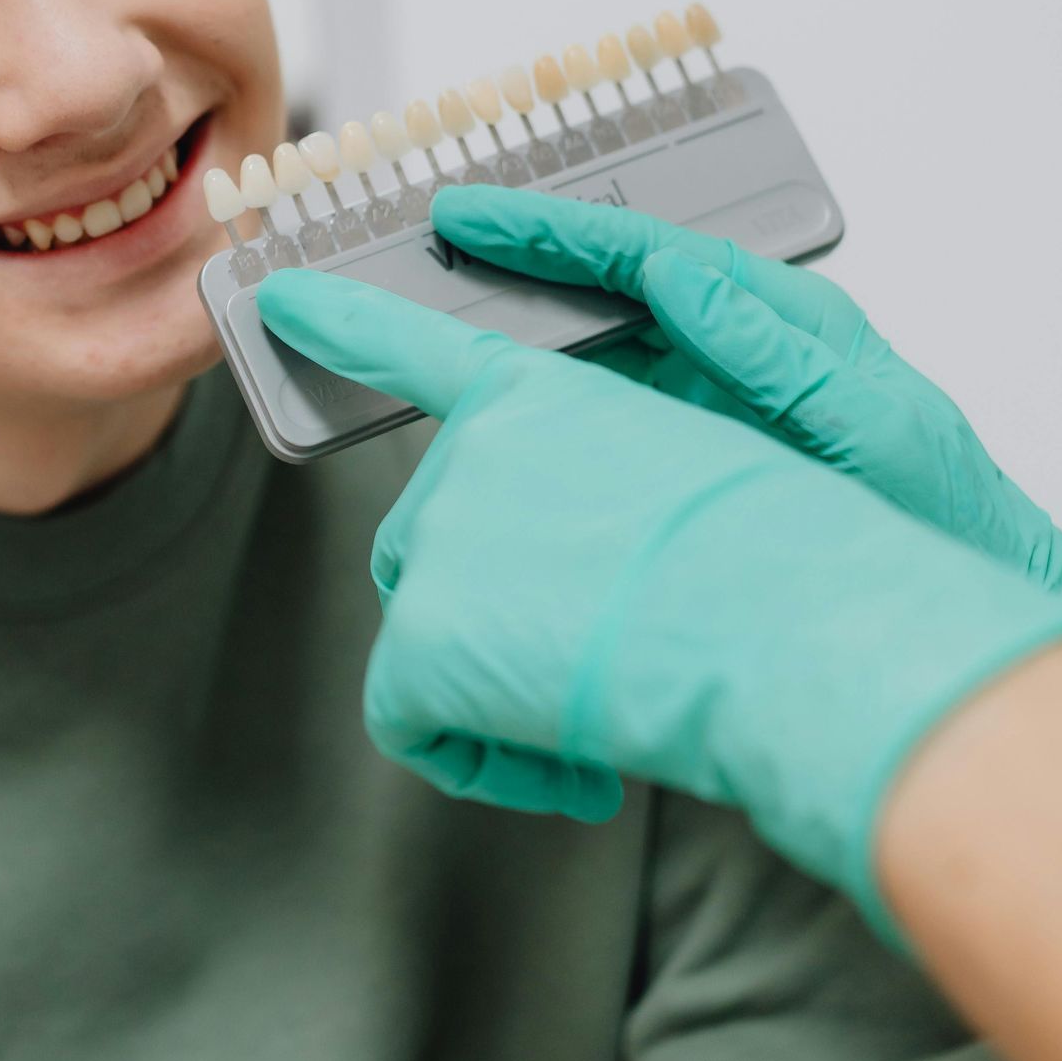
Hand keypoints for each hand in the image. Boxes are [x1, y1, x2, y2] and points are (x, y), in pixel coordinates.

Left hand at [257, 263, 1061, 938]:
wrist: (783, 620)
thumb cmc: (776, 563)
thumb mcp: (688, 476)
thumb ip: (593, 489)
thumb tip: (561, 562)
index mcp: (538, 397)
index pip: (414, 348)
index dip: (341, 322)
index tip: (277, 294)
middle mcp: (469, 454)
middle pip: (432, 542)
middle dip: (494, 615)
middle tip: (592, 655)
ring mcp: (438, 538)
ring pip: (426, 633)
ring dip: (497, 685)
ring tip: (601, 710)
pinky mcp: (422, 635)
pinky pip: (412, 722)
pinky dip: (483, 759)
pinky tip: (568, 765)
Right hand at [431, 186, 1061, 739]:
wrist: (976, 604)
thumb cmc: (944, 516)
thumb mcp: (868, 421)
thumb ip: (774, 348)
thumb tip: (683, 274)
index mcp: (779, 320)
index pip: (642, 253)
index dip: (550, 232)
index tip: (470, 216)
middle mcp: (735, 350)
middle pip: (602, 290)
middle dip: (511, 266)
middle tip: (423, 253)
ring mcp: (709, 407)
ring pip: (591, 355)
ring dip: (512, 340)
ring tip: (424, 328)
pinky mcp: (692, 463)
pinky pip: (600, 425)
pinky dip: (540, 417)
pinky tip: (489, 432)